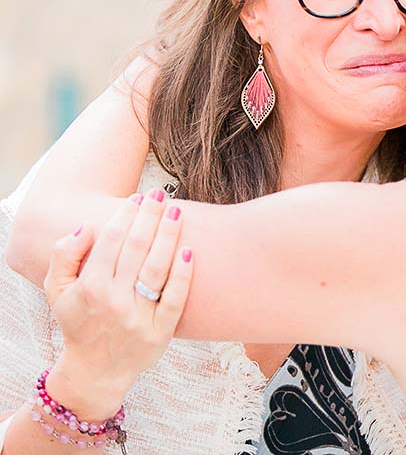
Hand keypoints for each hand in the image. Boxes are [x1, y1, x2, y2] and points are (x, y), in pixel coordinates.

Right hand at [43, 188, 193, 419]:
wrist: (96, 370)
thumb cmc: (79, 321)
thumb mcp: (57, 290)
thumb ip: (64, 255)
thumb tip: (86, 227)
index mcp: (90, 287)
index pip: (111, 242)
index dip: (125, 216)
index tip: (137, 198)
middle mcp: (114, 301)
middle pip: (137, 249)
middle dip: (149, 217)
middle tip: (160, 194)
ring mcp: (139, 316)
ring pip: (157, 268)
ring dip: (168, 236)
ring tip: (176, 212)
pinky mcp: (161, 331)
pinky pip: (176, 298)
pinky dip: (184, 274)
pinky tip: (190, 250)